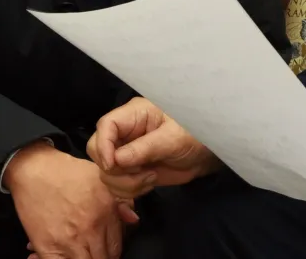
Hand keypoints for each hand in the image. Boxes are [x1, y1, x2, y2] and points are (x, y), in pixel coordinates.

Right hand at [4, 142, 137, 258]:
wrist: (35, 171)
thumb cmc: (68, 173)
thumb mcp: (101, 179)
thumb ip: (122, 200)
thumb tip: (133, 220)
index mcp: (107, 212)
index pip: (118, 245)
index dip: (113, 248)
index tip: (105, 245)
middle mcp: (92, 229)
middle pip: (104, 258)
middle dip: (101, 256)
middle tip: (93, 249)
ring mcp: (71, 241)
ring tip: (79, 251)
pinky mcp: (49, 247)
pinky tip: (63, 255)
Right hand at [87, 97, 220, 199]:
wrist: (208, 155)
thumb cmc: (195, 135)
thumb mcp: (173, 138)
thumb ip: (145, 147)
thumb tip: (116, 160)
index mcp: (134, 115)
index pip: (105, 126)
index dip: (103, 146)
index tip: (113, 164)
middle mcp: (126, 132)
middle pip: (97, 150)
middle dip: (115, 169)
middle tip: (141, 172)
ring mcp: (127, 152)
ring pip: (105, 172)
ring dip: (125, 183)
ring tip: (150, 178)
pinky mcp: (131, 170)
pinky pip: (116, 184)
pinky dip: (129, 190)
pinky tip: (149, 184)